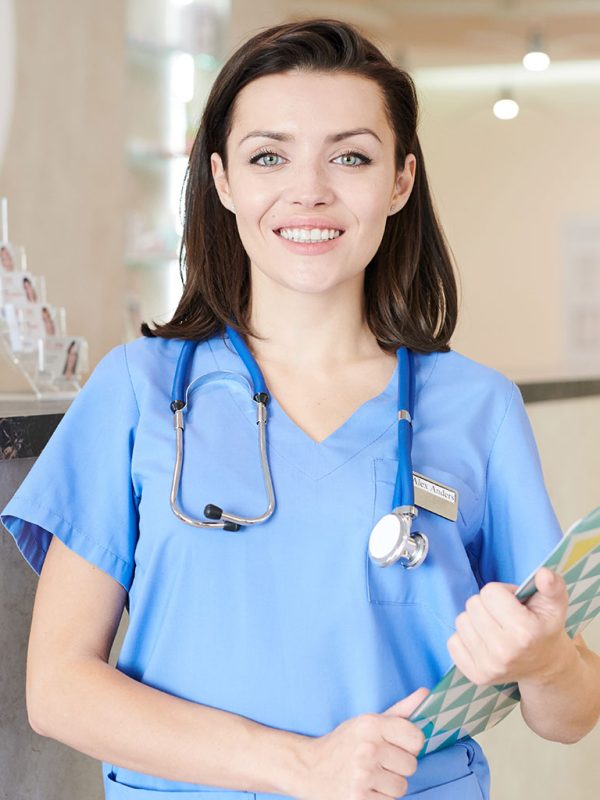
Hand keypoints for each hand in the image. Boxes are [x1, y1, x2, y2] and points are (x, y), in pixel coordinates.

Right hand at [298, 687, 428, 799]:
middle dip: (399, 766)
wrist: (311, 769)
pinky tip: (366, 788)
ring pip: (401, 786)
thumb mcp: (368, 722)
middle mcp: (368, 748)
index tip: (397, 745)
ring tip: (372, 776)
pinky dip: (380, 798)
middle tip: (380, 762)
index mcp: (371, 725)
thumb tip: (426, 693)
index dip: (410, 745)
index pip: (416, 738)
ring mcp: (363, 775)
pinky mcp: (359, 798)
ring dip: (389, 785)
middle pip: (411, 765)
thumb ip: (401, 711)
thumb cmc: (344, 744)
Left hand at [447, 567, 570, 685]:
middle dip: (487, 605)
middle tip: (504, 616)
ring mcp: (488, 666)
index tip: (514, 605)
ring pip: (461, 621)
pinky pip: (452, 642)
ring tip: (495, 628)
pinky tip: (484, 642)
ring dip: (476, 620)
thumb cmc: (544, 627)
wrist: (544, 665)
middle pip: (473, 604)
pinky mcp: (475, 675)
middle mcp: (504, 651)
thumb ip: (552, 585)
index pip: (489, 592)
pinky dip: (466, 638)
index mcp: (524, 631)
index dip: (502, 593)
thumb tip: (543, 574)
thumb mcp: (555, 604)